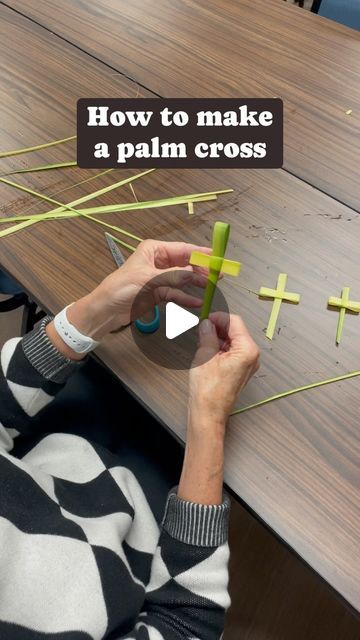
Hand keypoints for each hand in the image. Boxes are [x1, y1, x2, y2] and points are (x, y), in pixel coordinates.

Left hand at [49, 240, 209, 356]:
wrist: (106, 310)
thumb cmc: (121, 288)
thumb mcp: (148, 280)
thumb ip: (173, 277)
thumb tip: (194, 275)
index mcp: (154, 250)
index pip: (183, 249)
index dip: (200, 254)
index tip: (217, 258)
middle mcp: (159, 262)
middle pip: (186, 264)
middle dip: (201, 270)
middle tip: (218, 275)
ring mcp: (160, 278)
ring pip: (183, 279)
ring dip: (196, 284)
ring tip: (211, 287)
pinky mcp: (158, 293)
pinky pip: (176, 294)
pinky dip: (186, 298)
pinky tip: (197, 302)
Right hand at [188, 312, 259, 434]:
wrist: (208, 413)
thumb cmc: (208, 391)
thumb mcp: (204, 355)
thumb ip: (207, 335)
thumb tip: (207, 324)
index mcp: (247, 350)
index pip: (235, 322)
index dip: (219, 317)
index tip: (206, 318)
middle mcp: (252, 356)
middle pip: (236, 330)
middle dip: (219, 327)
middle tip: (202, 327)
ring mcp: (248, 364)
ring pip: (234, 340)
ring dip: (219, 337)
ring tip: (202, 340)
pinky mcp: (241, 370)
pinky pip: (233, 351)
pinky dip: (221, 347)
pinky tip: (208, 350)